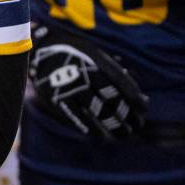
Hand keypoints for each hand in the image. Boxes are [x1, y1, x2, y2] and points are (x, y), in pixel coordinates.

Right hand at [29, 22, 147, 140]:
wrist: (40, 49)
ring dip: (114, 126)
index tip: (143, 108)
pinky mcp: (57, 98)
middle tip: (138, 125)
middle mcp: (85, 74)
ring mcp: (71, 87)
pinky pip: (78, 118)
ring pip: (98, 112)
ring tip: (123, 134)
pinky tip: (100, 136)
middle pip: (113, 100)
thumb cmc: (74, 52)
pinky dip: (91, 129)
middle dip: (128, 115)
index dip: (135, 99)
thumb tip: (137, 89)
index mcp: (96, 61)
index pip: (122, 83)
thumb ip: (113, 70)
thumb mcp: (94, 53)